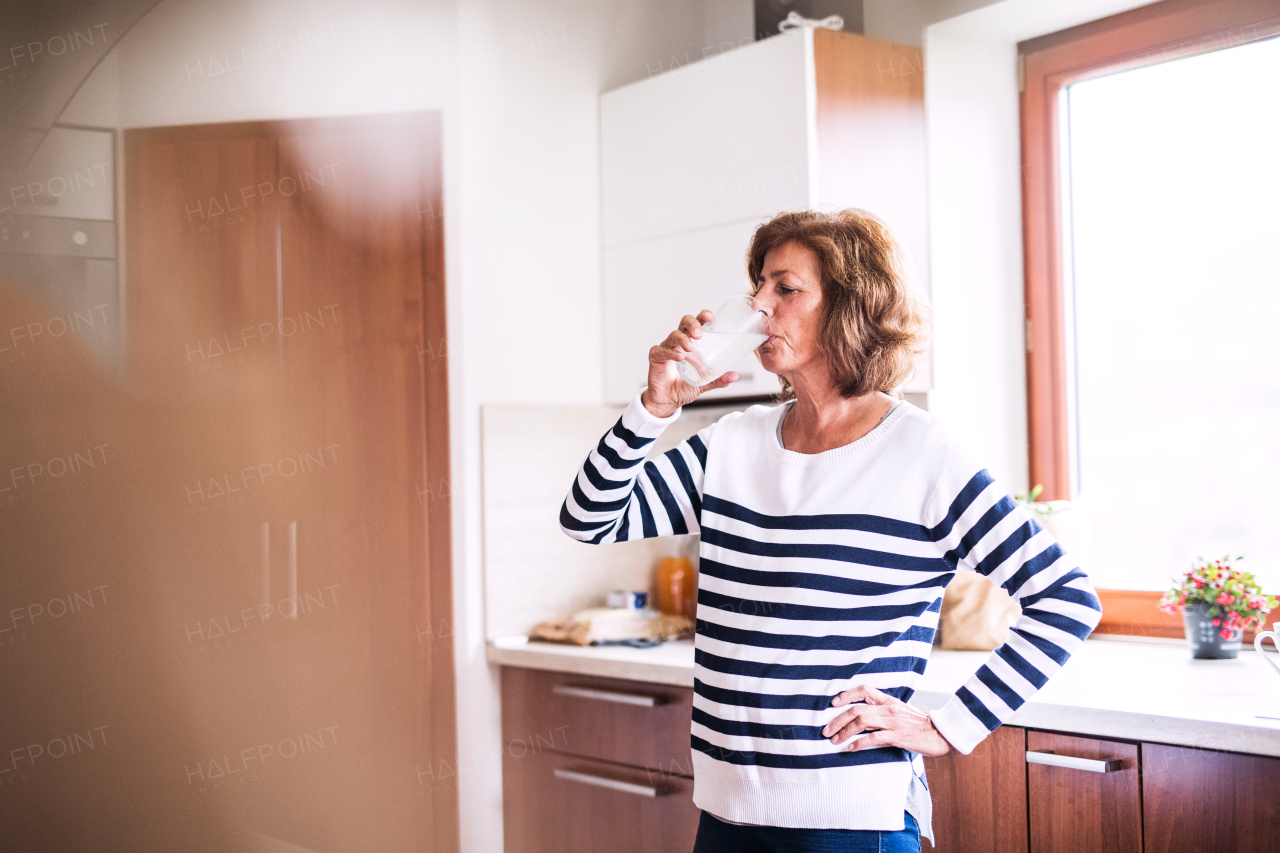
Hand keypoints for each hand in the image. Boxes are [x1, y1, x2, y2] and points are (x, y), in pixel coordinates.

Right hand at [640, 310, 739, 417]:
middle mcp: (678, 342)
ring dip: (683, 339)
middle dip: (692, 324)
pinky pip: (661, 351)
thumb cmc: (683, 387)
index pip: (697, 324)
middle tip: (699, 334)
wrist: (668, 401)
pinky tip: (679, 357)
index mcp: (691, 343)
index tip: (710, 316)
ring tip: (690, 348)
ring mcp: (666, 348)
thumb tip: (734, 375)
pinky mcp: (655, 357)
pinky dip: (670, 353)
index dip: (702, 317)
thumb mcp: (704, 383)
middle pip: (684, 323)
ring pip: (673, 335)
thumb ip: (718, 379)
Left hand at [822, 685, 951, 756]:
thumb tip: (862, 717)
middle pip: (856, 710)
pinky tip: (851, 748)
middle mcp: (888, 709)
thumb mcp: (900, 711)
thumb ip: (883, 711)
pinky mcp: (897, 736)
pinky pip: (874, 738)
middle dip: (838, 720)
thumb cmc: (918, 725)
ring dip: (844, 732)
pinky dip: (860, 743)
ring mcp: (893, 722)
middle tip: (826, 730)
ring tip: (834, 740)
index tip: (833, 703)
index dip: (847, 694)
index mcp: (889, 700)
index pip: (864, 690)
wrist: (939, 734)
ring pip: (861, 722)